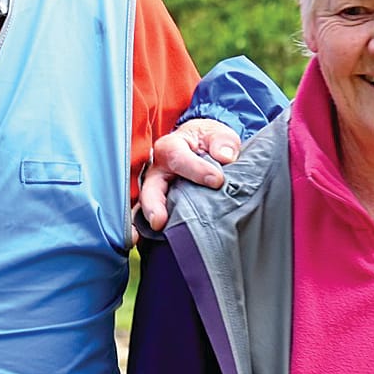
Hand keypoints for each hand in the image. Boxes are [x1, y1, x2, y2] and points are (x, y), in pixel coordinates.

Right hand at [138, 118, 242, 232]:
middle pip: (151, 187)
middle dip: (153, 204)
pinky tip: (156, 239)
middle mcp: (158, 169)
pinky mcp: (161, 203)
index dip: (197, 170)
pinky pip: (153, 217)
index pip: (179, 159)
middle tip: (160, 220)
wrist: (200, 147)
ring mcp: (156, 188)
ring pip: (147, 205)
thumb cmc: (207, 141)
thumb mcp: (218, 134)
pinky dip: (152, 228)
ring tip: (155, 232)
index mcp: (171, 147)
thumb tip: (225, 156)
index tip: (217, 180)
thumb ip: (223, 142)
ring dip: (150, 219)